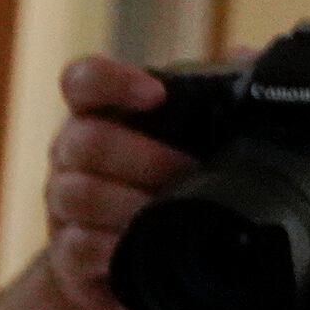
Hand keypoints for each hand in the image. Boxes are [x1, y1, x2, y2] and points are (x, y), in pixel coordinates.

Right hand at [44, 53, 194, 309]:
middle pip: (84, 141)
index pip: (82, 81)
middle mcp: (71, 154)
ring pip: (77, 194)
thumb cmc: (169, 181)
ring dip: (128, 203)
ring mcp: (62, 202)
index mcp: (99, 115)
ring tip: (168, 211)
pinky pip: (76, 245)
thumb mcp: (195, 132)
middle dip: (142, 157)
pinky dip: (112, 247)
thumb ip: (216, 92)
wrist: (140, 252)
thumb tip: (247, 57)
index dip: (111, 81)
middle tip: (188, 169)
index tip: (156, 95)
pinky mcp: (64, 251)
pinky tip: (140, 245)